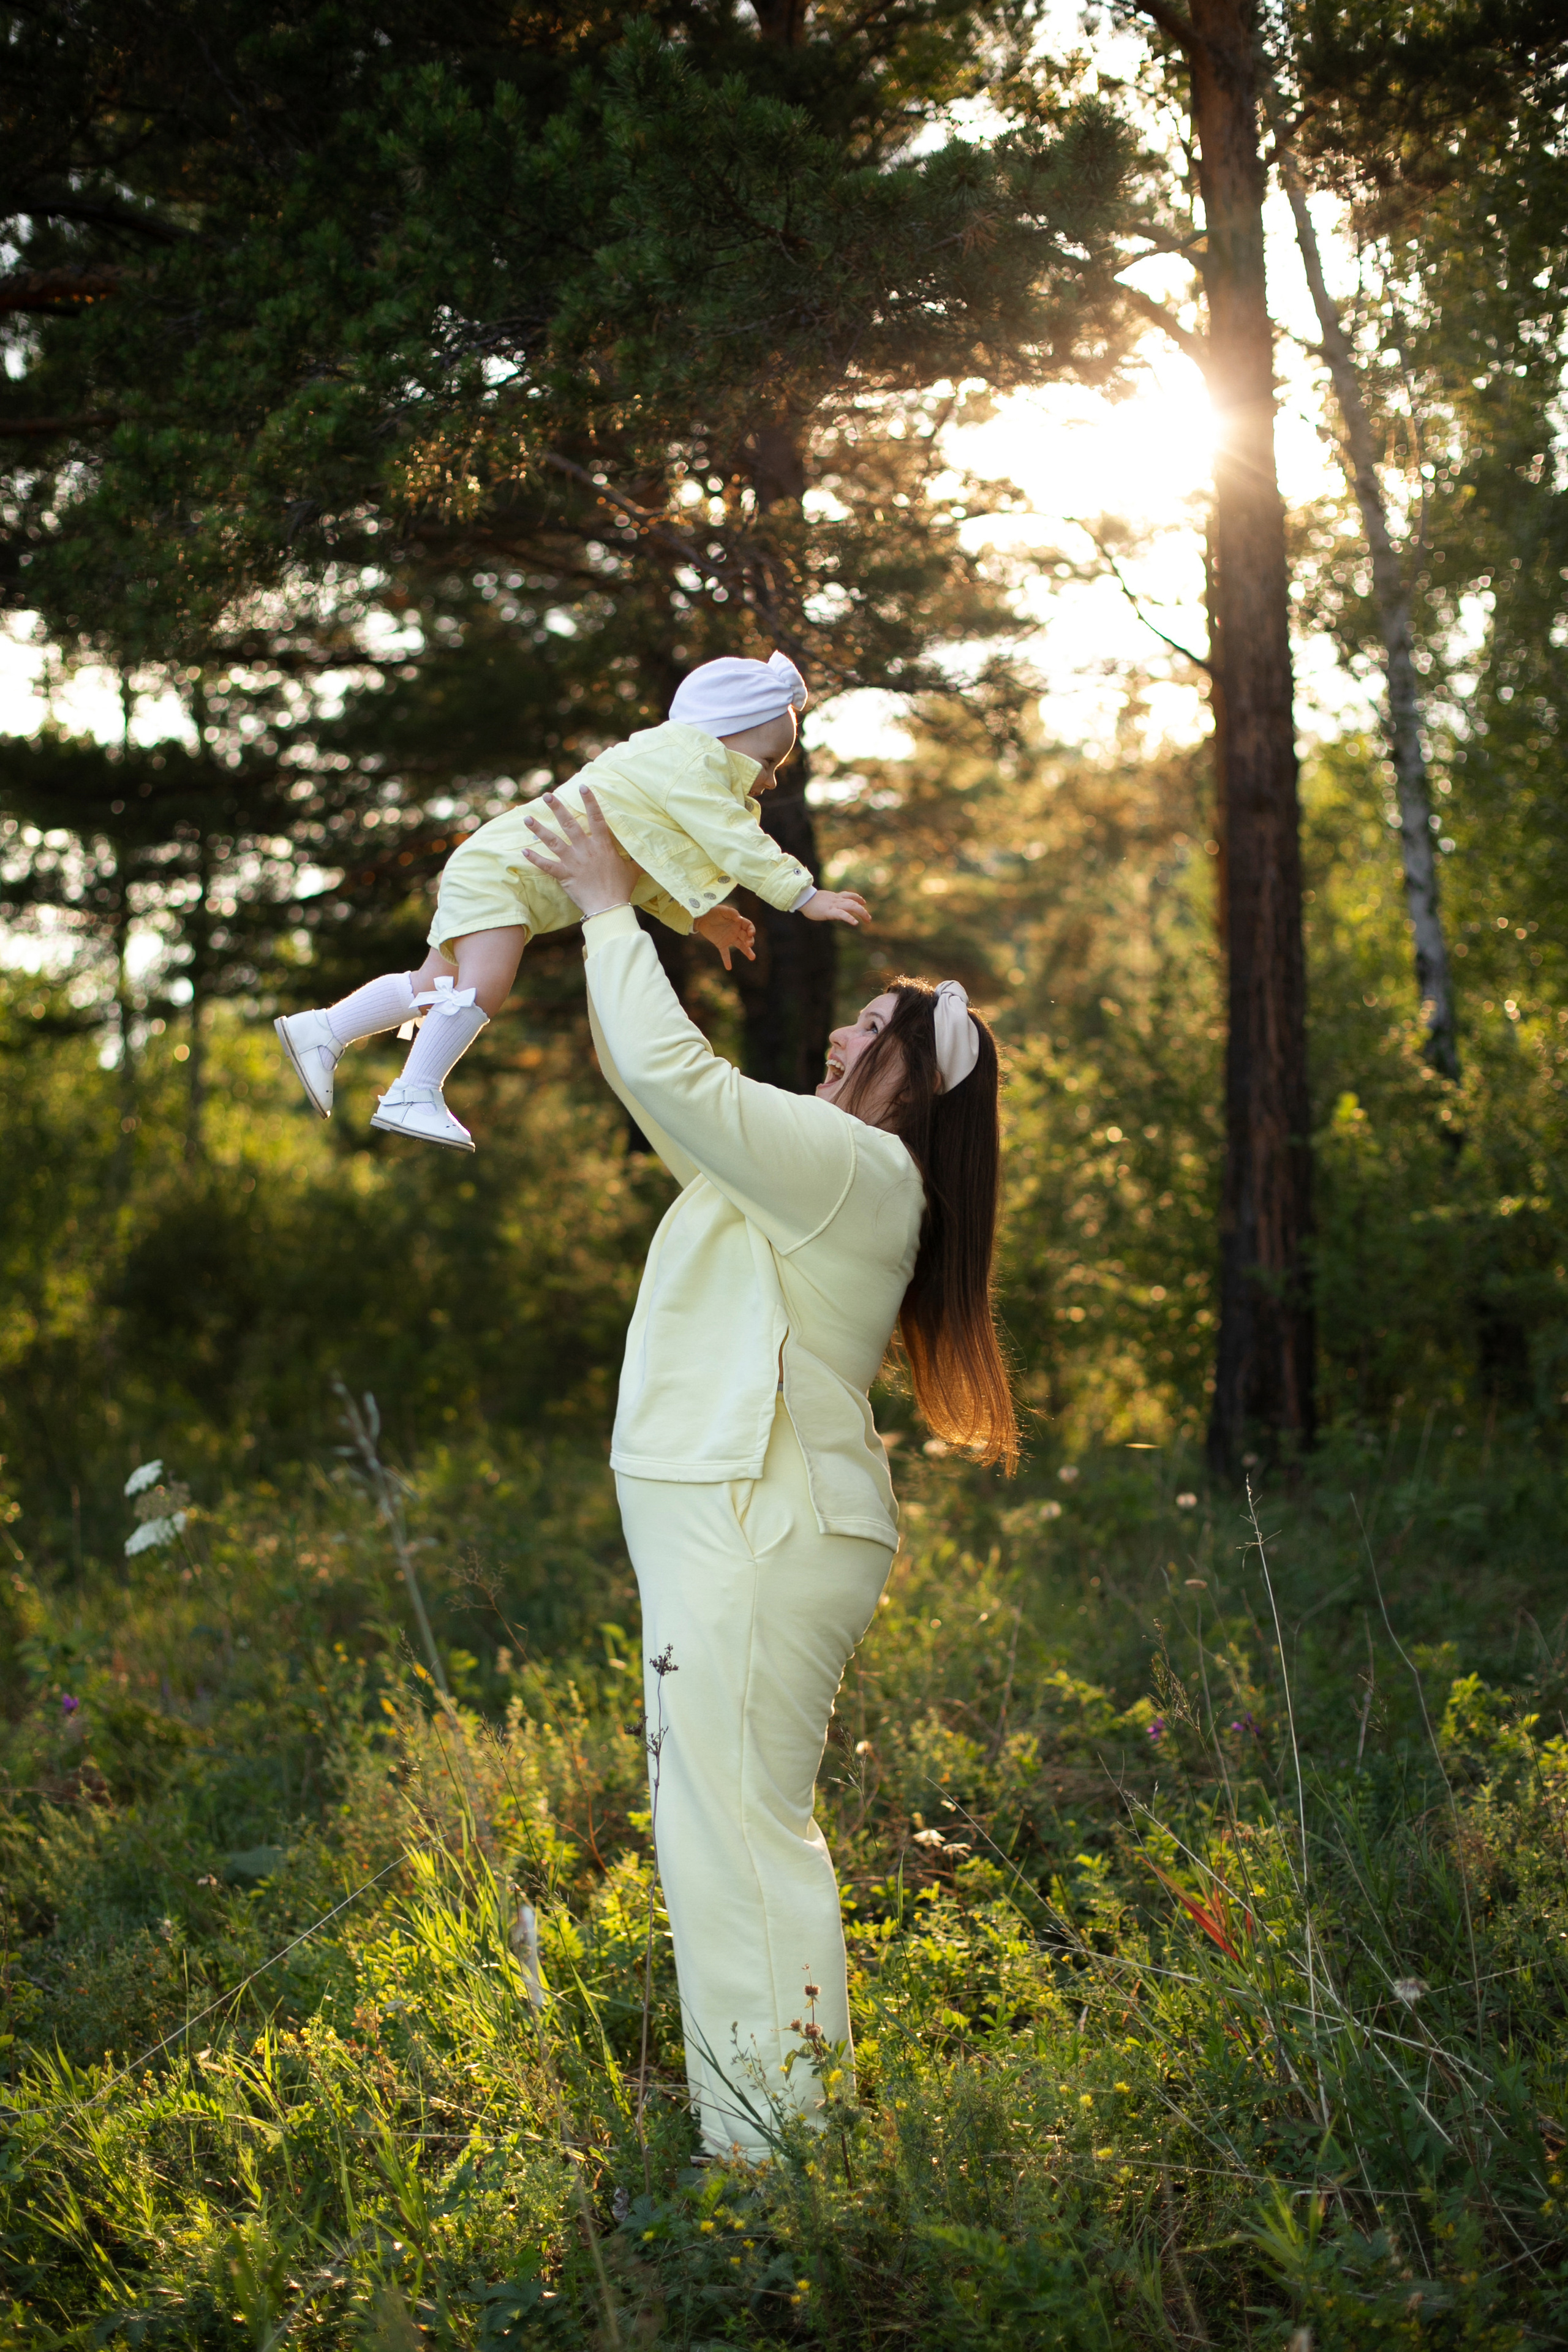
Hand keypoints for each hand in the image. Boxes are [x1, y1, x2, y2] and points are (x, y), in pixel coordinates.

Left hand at [520, 788, 638, 917]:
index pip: (596, 818)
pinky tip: (523, 850)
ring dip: (539, 829)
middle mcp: (585, 849)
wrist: (608, 907)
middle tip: (547, 795)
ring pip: (553, 841)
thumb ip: (636, 859)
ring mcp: (573, 861)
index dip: (590, 801)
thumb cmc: (621, 888)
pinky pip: (546, 865)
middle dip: (557, 808)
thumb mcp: (633, 870)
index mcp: (602, 845)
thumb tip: (648, 853)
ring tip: (527, 818)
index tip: (582, 787)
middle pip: (569, 824)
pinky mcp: (564, 875)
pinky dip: (534, 858)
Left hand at [694, 903, 756, 969]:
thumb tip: (739, 918)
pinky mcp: (721, 944)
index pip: (749, 926)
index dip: (751, 930)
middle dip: (750, 941)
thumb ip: (731, 913)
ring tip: (752, 958)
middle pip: (747, 937)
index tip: (750, 933)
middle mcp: (736, 931)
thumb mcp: (722, 910)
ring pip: (741, 946)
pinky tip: (728, 967)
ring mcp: (729, 938)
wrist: (701, 917)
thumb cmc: (713, 911)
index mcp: (738, 922)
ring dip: (747, 952)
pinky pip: (725, 953)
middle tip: (748, 944)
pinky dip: (727, 960)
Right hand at [801, 888, 868, 927]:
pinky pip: (842, 914)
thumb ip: (826, 903)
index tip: (863, 902)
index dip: (857, 898)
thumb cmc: (808, 901)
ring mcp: (834, 905)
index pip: (848, 895)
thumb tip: (826, 907)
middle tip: (868, 918)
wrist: (803, 898)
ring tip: (867, 920)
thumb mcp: (821, 900)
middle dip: (863, 910)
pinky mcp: (830, 911)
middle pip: (853, 902)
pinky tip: (855, 923)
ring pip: (852, 906)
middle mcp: (836, 900)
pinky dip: (850, 918)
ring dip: (862, 913)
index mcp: (834, 897)